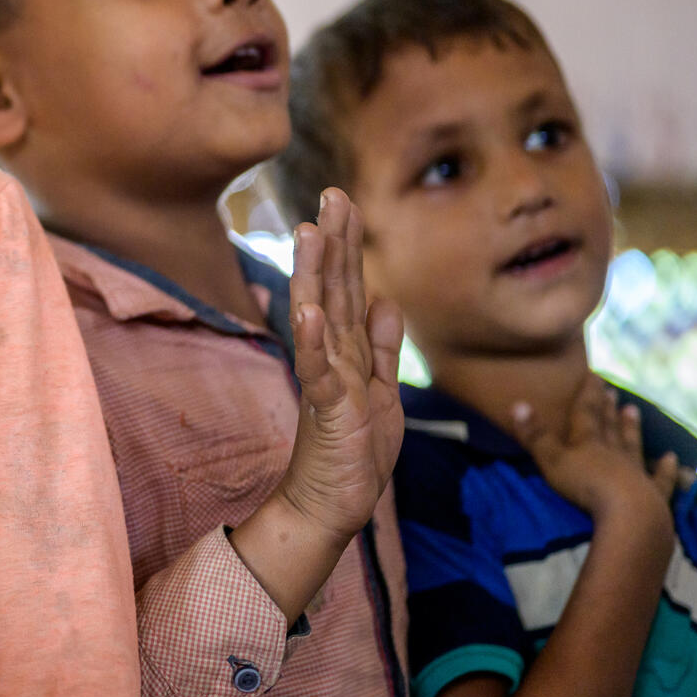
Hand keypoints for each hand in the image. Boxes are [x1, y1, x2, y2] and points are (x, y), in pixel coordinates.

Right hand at [272, 189, 405, 543]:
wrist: (333, 503)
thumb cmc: (355, 450)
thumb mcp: (383, 391)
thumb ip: (383, 347)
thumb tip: (387, 301)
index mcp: (347, 349)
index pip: (347, 286)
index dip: (347, 244)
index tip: (343, 200)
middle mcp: (331, 356)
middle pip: (332, 289)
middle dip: (332, 242)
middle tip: (330, 193)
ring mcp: (326, 380)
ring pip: (319, 319)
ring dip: (313, 276)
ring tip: (309, 234)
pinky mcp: (328, 410)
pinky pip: (319, 371)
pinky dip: (312, 341)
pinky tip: (309, 313)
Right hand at [513, 373, 680, 525]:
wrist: (629, 514)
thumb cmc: (585, 486)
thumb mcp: (551, 461)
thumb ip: (535, 435)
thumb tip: (518, 403)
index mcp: (588, 443)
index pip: (586, 413)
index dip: (588, 394)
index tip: (594, 375)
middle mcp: (614, 452)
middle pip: (610, 426)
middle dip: (608, 408)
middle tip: (612, 391)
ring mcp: (636, 472)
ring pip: (633, 445)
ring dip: (632, 428)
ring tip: (634, 410)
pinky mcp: (653, 493)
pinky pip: (661, 478)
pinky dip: (667, 469)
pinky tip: (672, 459)